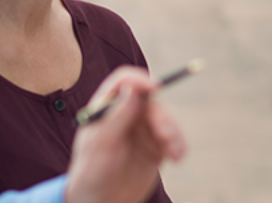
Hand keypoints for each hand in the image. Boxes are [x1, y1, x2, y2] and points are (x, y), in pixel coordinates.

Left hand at [63, 67, 186, 202]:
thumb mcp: (101, 143)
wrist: (101, 202)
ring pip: (166, 118)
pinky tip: (177, 158)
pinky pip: (174, 137)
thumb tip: (132, 89)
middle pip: (152, 100)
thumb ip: (117, 115)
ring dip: (174, 132)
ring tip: (173, 153)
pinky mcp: (157, 146)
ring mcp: (143, 129)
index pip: (125, 82)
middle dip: (162, 116)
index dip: (140, 80)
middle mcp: (127, 113)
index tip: (155, 88)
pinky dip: (179, 144)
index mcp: (107, 107)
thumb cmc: (92, 171)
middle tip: (165, 136)